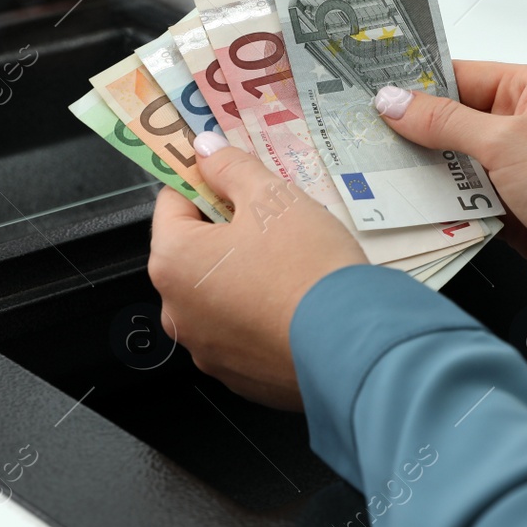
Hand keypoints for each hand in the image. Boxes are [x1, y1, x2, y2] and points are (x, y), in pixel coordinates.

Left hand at [148, 134, 365, 409]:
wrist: (353, 345)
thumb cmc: (307, 265)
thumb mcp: (272, 197)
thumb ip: (230, 167)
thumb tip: (205, 149)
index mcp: (172, 262)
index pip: (172, 203)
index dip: (206, 183)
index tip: (235, 179)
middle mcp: (176, 311)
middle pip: (192, 252)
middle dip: (226, 232)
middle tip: (274, 223)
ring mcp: (205, 350)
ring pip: (216, 295)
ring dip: (241, 276)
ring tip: (290, 266)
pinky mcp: (237, 377)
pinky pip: (240, 332)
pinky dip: (259, 316)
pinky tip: (294, 305)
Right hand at [376, 62, 526, 326]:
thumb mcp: (505, 141)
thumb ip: (444, 122)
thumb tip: (395, 102)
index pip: (464, 76)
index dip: (420, 83)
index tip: (375, 90)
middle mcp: (526, 128)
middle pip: (454, 122)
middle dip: (414, 132)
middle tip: (367, 134)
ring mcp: (518, 172)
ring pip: (455, 165)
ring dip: (424, 172)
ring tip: (380, 170)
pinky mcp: (511, 212)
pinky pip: (463, 202)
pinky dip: (441, 206)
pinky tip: (410, 205)